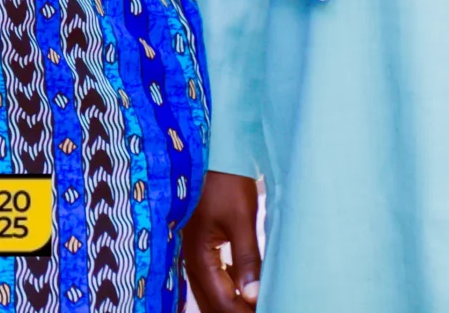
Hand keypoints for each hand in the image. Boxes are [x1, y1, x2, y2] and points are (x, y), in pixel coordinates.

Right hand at [182, 172, 260, 311]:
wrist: (208, 151)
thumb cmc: (225, 181)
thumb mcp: (241, 219)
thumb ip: (247, 259)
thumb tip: (254, 296)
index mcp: (198, 254)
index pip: (221, 301)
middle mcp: (189, 257)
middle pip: (209, 302)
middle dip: (232, 311)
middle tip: (259, 312)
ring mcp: (190, 251)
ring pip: (207, 292)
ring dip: (227, 303)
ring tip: (250, 308)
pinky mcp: (198, 244)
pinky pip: (209, 279)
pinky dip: (224, 290)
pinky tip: (239, 292)